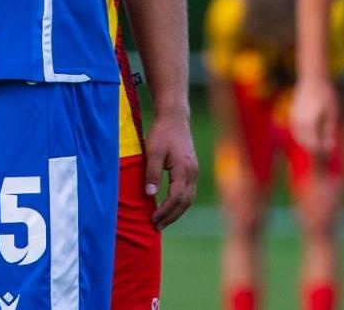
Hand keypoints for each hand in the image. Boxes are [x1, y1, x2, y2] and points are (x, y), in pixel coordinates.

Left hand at [143, 110, 197, 227]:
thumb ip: (152, 173)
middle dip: (171, 216)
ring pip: (188, 198)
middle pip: (185, 202)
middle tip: (156, 226)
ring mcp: (194, 171)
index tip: (152, 219)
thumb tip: (150, 195)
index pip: (176, 197)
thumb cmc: (162, 133)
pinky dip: (179, 203)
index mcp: (184, 169)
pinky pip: (188, 192)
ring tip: (162, 221)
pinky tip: (169, 207)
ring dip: (176, 212)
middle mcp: (192, 172)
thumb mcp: (153, 151)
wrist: (174, 118)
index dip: (165, 210)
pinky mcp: (191, 169)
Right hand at [289, 76, 337, 160]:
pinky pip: (296, 132)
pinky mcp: (292, 115)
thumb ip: (329, 133)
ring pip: (299, 139)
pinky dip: (303, 137)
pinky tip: (311, 135)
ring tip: (320, 145)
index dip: (322, 154)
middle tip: (326, 154)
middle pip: (305, 144)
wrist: (312, 78)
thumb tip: (329, 148)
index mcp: (308, 125)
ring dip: (308, 144)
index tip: (330, 156)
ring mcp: (293, 119)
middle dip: (315, 151)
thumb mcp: (332, 114)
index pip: (314, 146)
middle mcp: (298, 124)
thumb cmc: (325, 95)